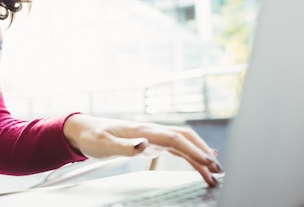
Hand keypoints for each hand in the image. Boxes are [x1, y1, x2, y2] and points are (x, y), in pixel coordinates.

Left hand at [63, 114, 221, 186]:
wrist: (85, 130)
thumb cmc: (93, 137)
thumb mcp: (105, 144)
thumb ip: (125, 145)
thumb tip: (144, 144)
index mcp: (144, 130)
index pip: (175, 139)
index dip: (193, 150)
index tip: (208, 162)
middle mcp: (152, 131)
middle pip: (185, 138)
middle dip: (203, 152)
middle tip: (218, 170)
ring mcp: (153, 136)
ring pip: (183, 143)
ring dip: (199, 155)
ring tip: (215, 173)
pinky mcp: (151, 142)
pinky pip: (176, 149)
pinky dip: (191, 156)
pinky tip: (201, 163)